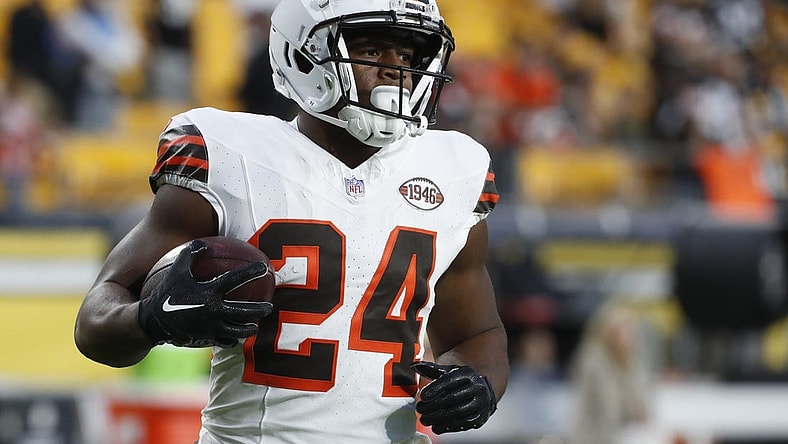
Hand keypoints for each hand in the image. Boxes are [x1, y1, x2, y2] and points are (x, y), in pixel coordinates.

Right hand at [138, 239, 273, 347]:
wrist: (152, 322)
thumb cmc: (166, 293)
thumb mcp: (177, 271)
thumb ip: (190, 254)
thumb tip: (203, 243)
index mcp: (209, 292)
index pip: (236, 279)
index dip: (251, 272)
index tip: (263, 267)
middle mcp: (214, 311)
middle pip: (246, 311)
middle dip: (261, 309)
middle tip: (269, 305)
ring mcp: (212, 328)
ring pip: (239, 330)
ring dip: (250, 328)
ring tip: (256, 325)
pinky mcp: (207, 340)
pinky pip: (225, 341)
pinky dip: (233, 340)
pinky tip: (237, 338)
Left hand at [411, 361, 496, 433]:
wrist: (483, 391)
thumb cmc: (461, 381)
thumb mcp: (449, 372)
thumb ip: (432, 369)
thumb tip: (414, 365)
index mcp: (468, 374)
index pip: (450, 381)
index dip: (435, 389)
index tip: (422, 396)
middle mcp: (477, 388)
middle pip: (452, 398)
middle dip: (433, 406)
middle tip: (420, 409)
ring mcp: (481, 403)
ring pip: (458, 413)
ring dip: (438, 418)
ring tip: (425, 420)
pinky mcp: (480, 418)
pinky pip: (463, 424)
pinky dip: (447, 427)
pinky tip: (436, 427)